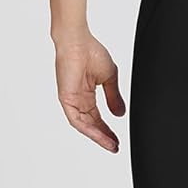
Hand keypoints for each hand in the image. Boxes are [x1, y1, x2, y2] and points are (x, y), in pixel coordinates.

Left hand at [54, 34, 125, 151]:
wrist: (78, 41)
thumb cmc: (91, 52)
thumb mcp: (109, 78)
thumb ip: (114, 96)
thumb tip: (120, 113)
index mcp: (86, 94)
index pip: (97, 117)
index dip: (107, 129)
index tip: (116, 139)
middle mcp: (78, 99)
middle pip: (91, 124)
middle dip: (104, 136)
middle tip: (115, 146)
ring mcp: (71, 100)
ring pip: (84, 125)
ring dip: (98, 136)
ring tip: (111, 145)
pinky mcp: (66, 99)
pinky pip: (77, 120)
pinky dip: (89, 129)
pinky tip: (100, 136)